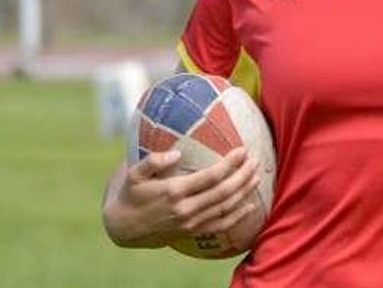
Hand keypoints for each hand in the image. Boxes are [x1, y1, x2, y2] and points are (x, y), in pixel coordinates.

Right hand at [103, 147, 260, 246]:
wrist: (124, 227)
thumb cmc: (131, 194)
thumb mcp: (133, 174)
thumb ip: (153, 161)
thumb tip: (176, 154)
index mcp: (174, 191)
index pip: (210, 177)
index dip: (230, 164)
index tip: (242, 150)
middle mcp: (186, 209)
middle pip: (224, 191)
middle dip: (243, 175)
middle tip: (256, 160)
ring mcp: (191, 222)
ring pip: (226, 207)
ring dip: (244, 191)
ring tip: (257, 176)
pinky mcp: (193, 231)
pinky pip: (221, 225)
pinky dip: (238, 216)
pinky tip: (250, 205)